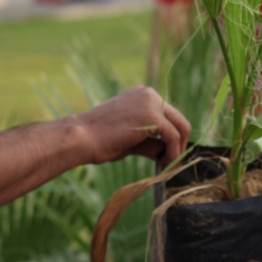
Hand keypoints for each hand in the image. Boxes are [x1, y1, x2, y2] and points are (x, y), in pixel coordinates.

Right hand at [74, 86, 189, 165]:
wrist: (81, 138)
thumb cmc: (100, 140)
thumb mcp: (132, 139)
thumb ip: (152, 141)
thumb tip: (172, 153)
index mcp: (143, 95)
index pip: (170, 116)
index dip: (173, 138)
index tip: (169, 157)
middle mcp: (149, 94)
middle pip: (180, 120)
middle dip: (180, 144)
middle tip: (173, 164)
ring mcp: (152, 102)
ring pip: (181, 128)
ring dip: (178, 151)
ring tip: (168, 167)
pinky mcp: (152, 116)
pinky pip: (173, 137)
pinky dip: (173, 153)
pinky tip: (164, 165)